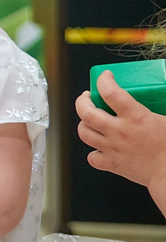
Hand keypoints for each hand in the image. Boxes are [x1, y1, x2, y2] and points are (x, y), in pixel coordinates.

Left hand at [77, 71, 165, 192]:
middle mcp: (119, 132)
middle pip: (86, 113)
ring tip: (89, 119)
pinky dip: (93, 152)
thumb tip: (158, 92)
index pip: (111, 92)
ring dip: (84, 124)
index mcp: (136, 118)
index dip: (104, 80)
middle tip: (87, 97)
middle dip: (82, 101)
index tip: (106, 77)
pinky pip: (92, 157)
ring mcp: (113, 148)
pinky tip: (100, 147)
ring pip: (84, 133)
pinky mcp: (112, 164)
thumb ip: (155, 106)